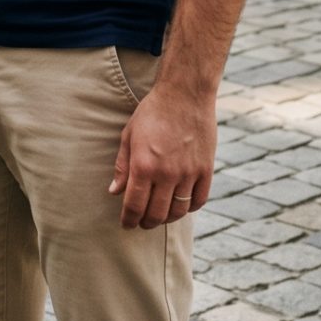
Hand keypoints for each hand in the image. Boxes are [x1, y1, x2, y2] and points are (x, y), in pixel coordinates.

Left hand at [111, 84, 216, 229]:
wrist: (184, 95)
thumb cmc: (152, 112)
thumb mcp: (129, 136)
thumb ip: (122, 166)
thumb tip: (114, 192)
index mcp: (143, 166)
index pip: (134, 206)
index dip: (129, 220)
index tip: (126, 225)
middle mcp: (166, 174)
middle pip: (156, 214)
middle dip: (146, 223)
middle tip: (142, 223)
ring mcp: (188, 173)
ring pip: (178, 212)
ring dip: (167, 219)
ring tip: (160, 216)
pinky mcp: (205, 170)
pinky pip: (198, 200)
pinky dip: (189, 208)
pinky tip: (181, 206)